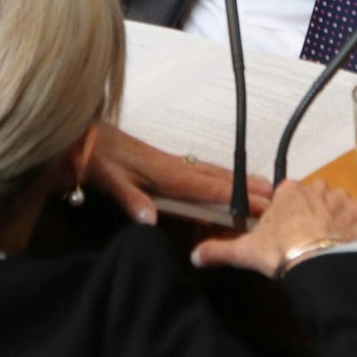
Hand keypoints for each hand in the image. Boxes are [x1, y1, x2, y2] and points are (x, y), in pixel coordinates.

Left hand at [87, 125, 272, 224]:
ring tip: (261, 186)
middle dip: (247, 186)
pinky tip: (221, 183)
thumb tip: (150, 221)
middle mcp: (173, 166)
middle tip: (276, 195)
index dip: (236, 197)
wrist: (81, 136)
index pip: (208, 188)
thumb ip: (130, 198)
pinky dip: (218, 178)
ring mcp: (169, 163)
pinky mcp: (161, 164)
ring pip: (210, 173)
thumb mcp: (107, 179)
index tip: (262, 204)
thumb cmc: (94, 158)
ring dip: (237, 180)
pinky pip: (198, 173)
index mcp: (165, 172)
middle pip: (217, 177)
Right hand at [191, 179, 356, 278]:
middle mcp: (315, 187)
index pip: (287, 195)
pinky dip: (354, 229)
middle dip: (312, 214)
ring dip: (334, 220)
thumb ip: (218, 250)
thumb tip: (194, 256)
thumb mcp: (245, 251)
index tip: (287, 232)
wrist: (316, 263)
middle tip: (307, 240)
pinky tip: (348, 245)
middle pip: (314, 198)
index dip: (287, 214)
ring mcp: (340, 198)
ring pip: (337, 205)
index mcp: (287, 191)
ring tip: (329, 245)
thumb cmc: (279, 251)